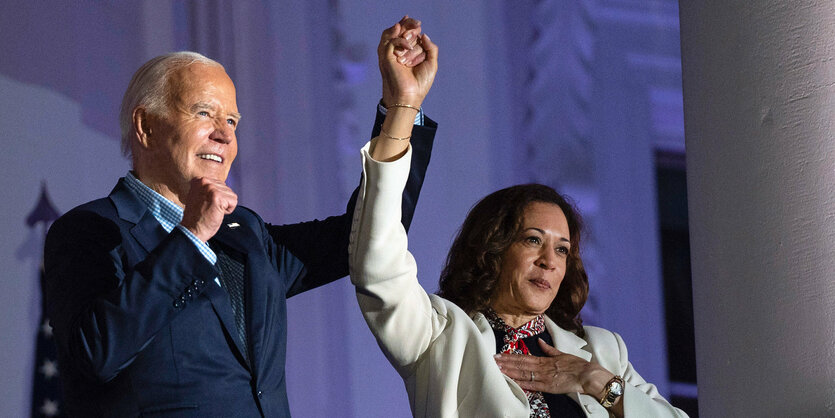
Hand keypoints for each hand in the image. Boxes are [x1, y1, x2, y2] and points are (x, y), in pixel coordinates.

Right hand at [180, 177, 237, 241]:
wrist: (192, 230)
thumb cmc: (197, 217)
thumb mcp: (200, 196)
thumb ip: (209, 189)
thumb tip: (222, 186)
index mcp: (199, 180)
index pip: (220, 185)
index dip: (216, 198)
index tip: (205, 205)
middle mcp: (204, 181)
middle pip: (227, 189)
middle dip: (222, 201)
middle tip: (209, 209)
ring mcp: (210, 188)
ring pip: (231, 195)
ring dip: (225, 206)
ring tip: (212, 210)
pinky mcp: (218, 196)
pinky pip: (234, 202)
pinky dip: (228, 211)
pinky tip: (216, 213)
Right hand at [378, 16, 437, 107]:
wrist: (411, 97)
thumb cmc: (421, 84)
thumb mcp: (431, 63)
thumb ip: (430, 48)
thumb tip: (424, 34)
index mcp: (407, 54)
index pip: (408, 35)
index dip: (411, 28)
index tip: (418, 26)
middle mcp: (398, 53)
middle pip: (399, 32)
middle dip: (407, 26)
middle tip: (416, 23)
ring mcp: (391, 55)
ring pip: (391, 35)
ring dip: (402, 30)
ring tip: (411, 31)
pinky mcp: (386, 59)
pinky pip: (390, 43)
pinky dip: (400, 41)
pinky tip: (408, 45)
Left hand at [493, 338, 614, 396]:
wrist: (587, 375)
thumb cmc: (577, 365)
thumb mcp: (562, 354)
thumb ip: (549, 349)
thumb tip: (539, 342)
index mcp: (544, 359)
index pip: (523, 357)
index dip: (510, 356)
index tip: (499, 355)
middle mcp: (542, 367)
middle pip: (520, 364)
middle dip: (505, 363)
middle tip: (492, 361)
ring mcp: (543, 377)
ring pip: (523, 373)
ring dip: (509, 371)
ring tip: (497, 369)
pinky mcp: (548, 387)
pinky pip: (531, 385)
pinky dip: (521, 383)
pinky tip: (511, 382)